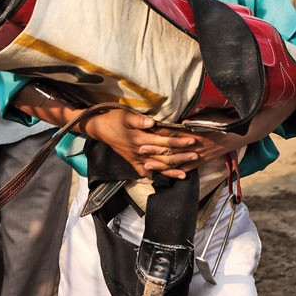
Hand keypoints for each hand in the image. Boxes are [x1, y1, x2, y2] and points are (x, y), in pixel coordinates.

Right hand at [84, 109, 199, 179]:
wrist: (99, 128)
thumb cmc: (113, 119)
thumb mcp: (125, 116)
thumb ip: (139, 120)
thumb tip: (152, 122)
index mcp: (141, 139)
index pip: (164, 142)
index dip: (179, 142)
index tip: (192, 141)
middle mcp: (140, 151)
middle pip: (164, 156)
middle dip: (181, 157)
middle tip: (196, 156)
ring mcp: (136, 158)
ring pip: (157, 167)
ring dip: (171, 170)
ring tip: (184, 174)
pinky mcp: (132, 161)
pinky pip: (145, 171)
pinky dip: (154, 175)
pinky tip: (162, 179)